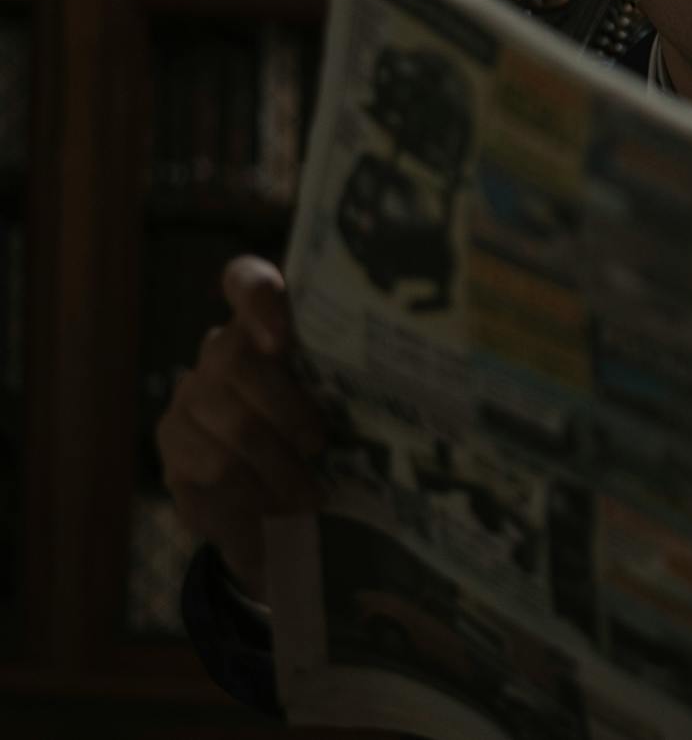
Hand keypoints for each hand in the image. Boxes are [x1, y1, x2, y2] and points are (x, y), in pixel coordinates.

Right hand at [155, 255, 325, 600]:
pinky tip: (266, 522)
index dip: (257, 299)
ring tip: (309, 492)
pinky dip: (246, 500)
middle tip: (319, 445)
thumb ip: (359, 378)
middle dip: (283, 410)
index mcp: (267, 324)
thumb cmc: (332, 431)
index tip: (281, 336)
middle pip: (234, 361)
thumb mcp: (349, 401)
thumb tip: (406, 379)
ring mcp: (190, 397)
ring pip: (227, 426)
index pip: (246, 280)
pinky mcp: (173, 446)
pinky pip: (208, 471)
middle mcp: (219, 352)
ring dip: (274, 467)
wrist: (283, 498)